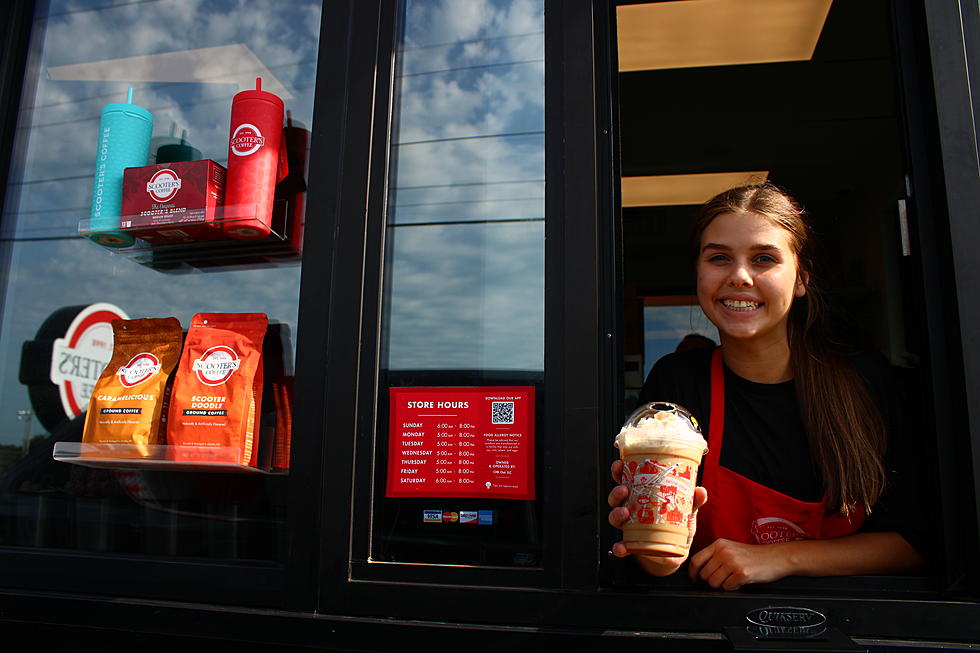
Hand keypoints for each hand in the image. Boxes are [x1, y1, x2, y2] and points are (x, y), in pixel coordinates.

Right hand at [607, 459, 707, 576]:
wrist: (675, 550)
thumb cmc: (676, 524)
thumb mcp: (686, 509)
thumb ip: (693, 501)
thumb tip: (700, 491)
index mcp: (640, 496)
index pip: (625, 480)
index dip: (619, 471)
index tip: (620, 465)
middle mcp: (631, 510)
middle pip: (616, 498)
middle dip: (616, 492)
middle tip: (624, 489)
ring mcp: (629, 527)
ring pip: (614, 517)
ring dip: (616, 514)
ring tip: (625, 512)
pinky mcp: (632, 545)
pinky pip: (621, 546)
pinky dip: (619, 547)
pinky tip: (622, 547)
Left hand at [688, 538, 791, 589]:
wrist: (776, 557)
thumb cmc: (754, 555)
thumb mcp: (731, 548)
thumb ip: (716, 556)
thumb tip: (700, 571)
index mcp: (719, 544)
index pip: (696, 560)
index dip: (693, 573)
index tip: (695, 580)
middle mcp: (723, 551)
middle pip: (704, 574)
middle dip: (711, 582)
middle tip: (722, 580)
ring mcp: (732, 562)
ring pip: (714, 583)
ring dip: (722, 586)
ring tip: (732, 580)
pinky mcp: (741, 573)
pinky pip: (727, 588)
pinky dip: (733, 588)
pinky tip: (740, 582)